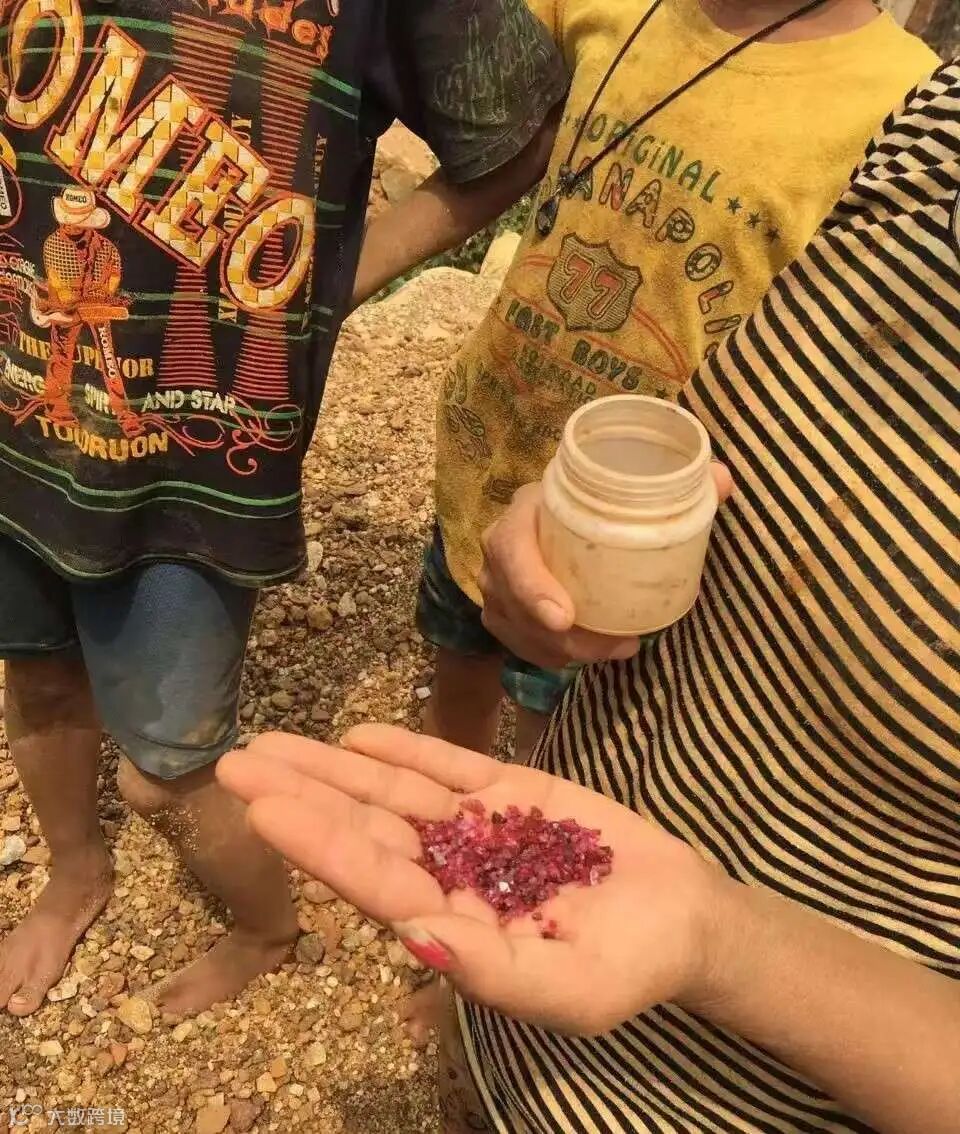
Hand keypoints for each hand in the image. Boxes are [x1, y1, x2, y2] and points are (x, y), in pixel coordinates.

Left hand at [218, 724, 725, 1034]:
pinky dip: (407, 749)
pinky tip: (359, 737)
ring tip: (275, 740)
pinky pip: (450, 767)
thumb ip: (490, 970)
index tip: (264, 810)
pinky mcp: (511, 792)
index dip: (319, 843)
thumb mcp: (569, 988)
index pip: (373, 880)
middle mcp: (450, 874)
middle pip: (365, 829)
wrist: (685, 919)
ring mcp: (477, 829)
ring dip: (335, 766)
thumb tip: (412, 938)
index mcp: (451, 928)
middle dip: (302, 795)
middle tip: (236, 763)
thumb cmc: (630, 967)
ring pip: (395, 793)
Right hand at [478, 464, 733, 668]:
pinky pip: (521, 647)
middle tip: (619, 645)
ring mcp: (495, 584)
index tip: (565, 616)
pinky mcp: (500, 613)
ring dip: (568, 650)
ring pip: (521, 633)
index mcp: (527, 509)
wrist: (553, 518)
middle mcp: (500, 546)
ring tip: (620, 648)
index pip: (511, 549)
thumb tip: (724, 480)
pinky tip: (594, 654)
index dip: (532, 586)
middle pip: (516, 604)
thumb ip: (674, 485)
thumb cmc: (594, 503)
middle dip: (566, 636)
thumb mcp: (625, 490)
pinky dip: (556, 657)